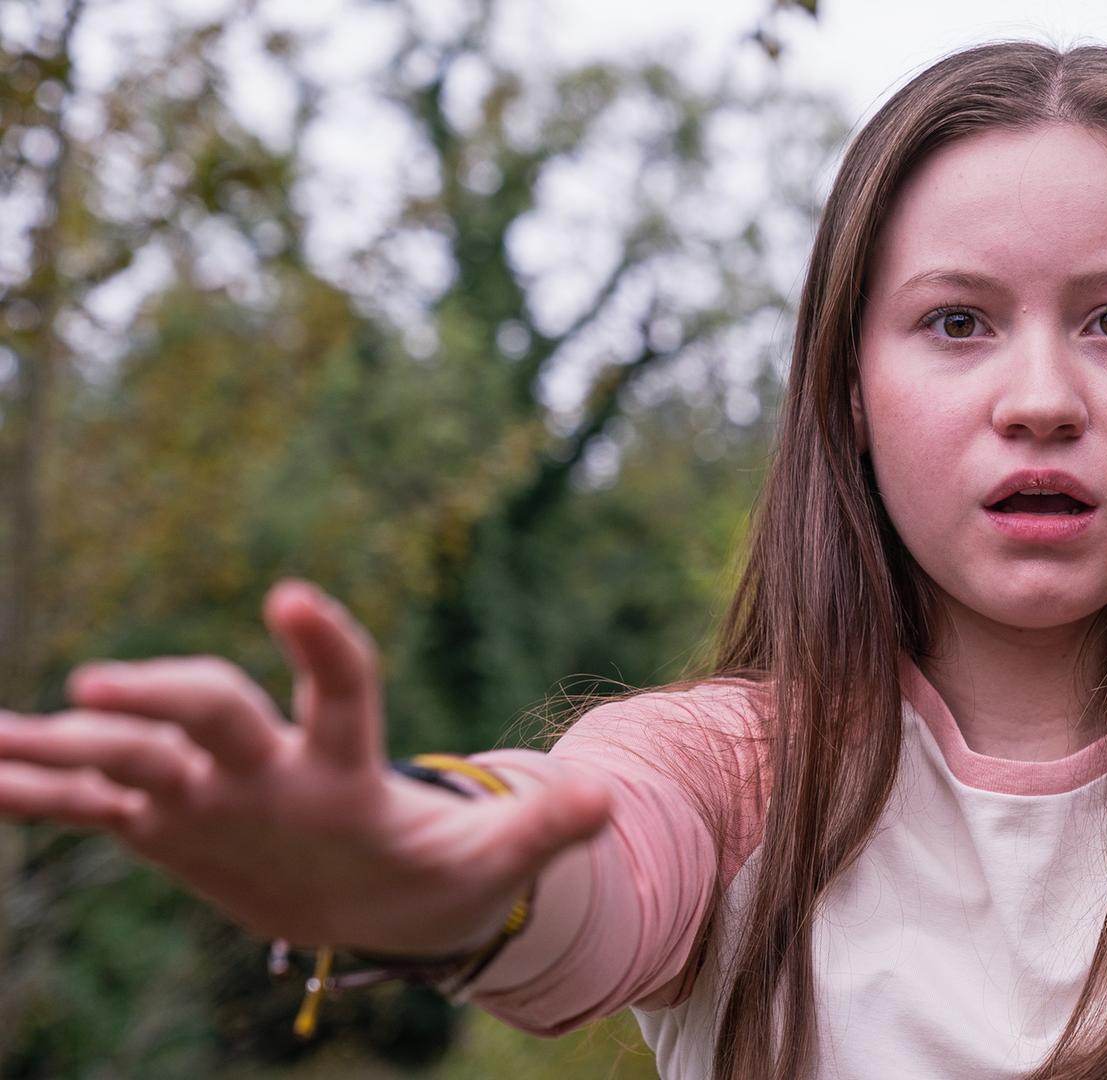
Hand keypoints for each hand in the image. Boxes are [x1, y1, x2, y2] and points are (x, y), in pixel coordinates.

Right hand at [0, 579, 609, 955]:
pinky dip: (37, 793)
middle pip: (213, 709)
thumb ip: (539, 831)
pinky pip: (91, 806)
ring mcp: (211, 790)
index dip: (324, 644)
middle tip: (99, 687)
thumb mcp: (490, 866)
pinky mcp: (169, 823)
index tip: (291, 596)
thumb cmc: (437, 872)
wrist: (379, 892)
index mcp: (344, 764)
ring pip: (131, 756)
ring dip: (67, 744)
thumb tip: (610, 801)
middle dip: (162, 695)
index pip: (339, 688)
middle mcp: (268, 763)